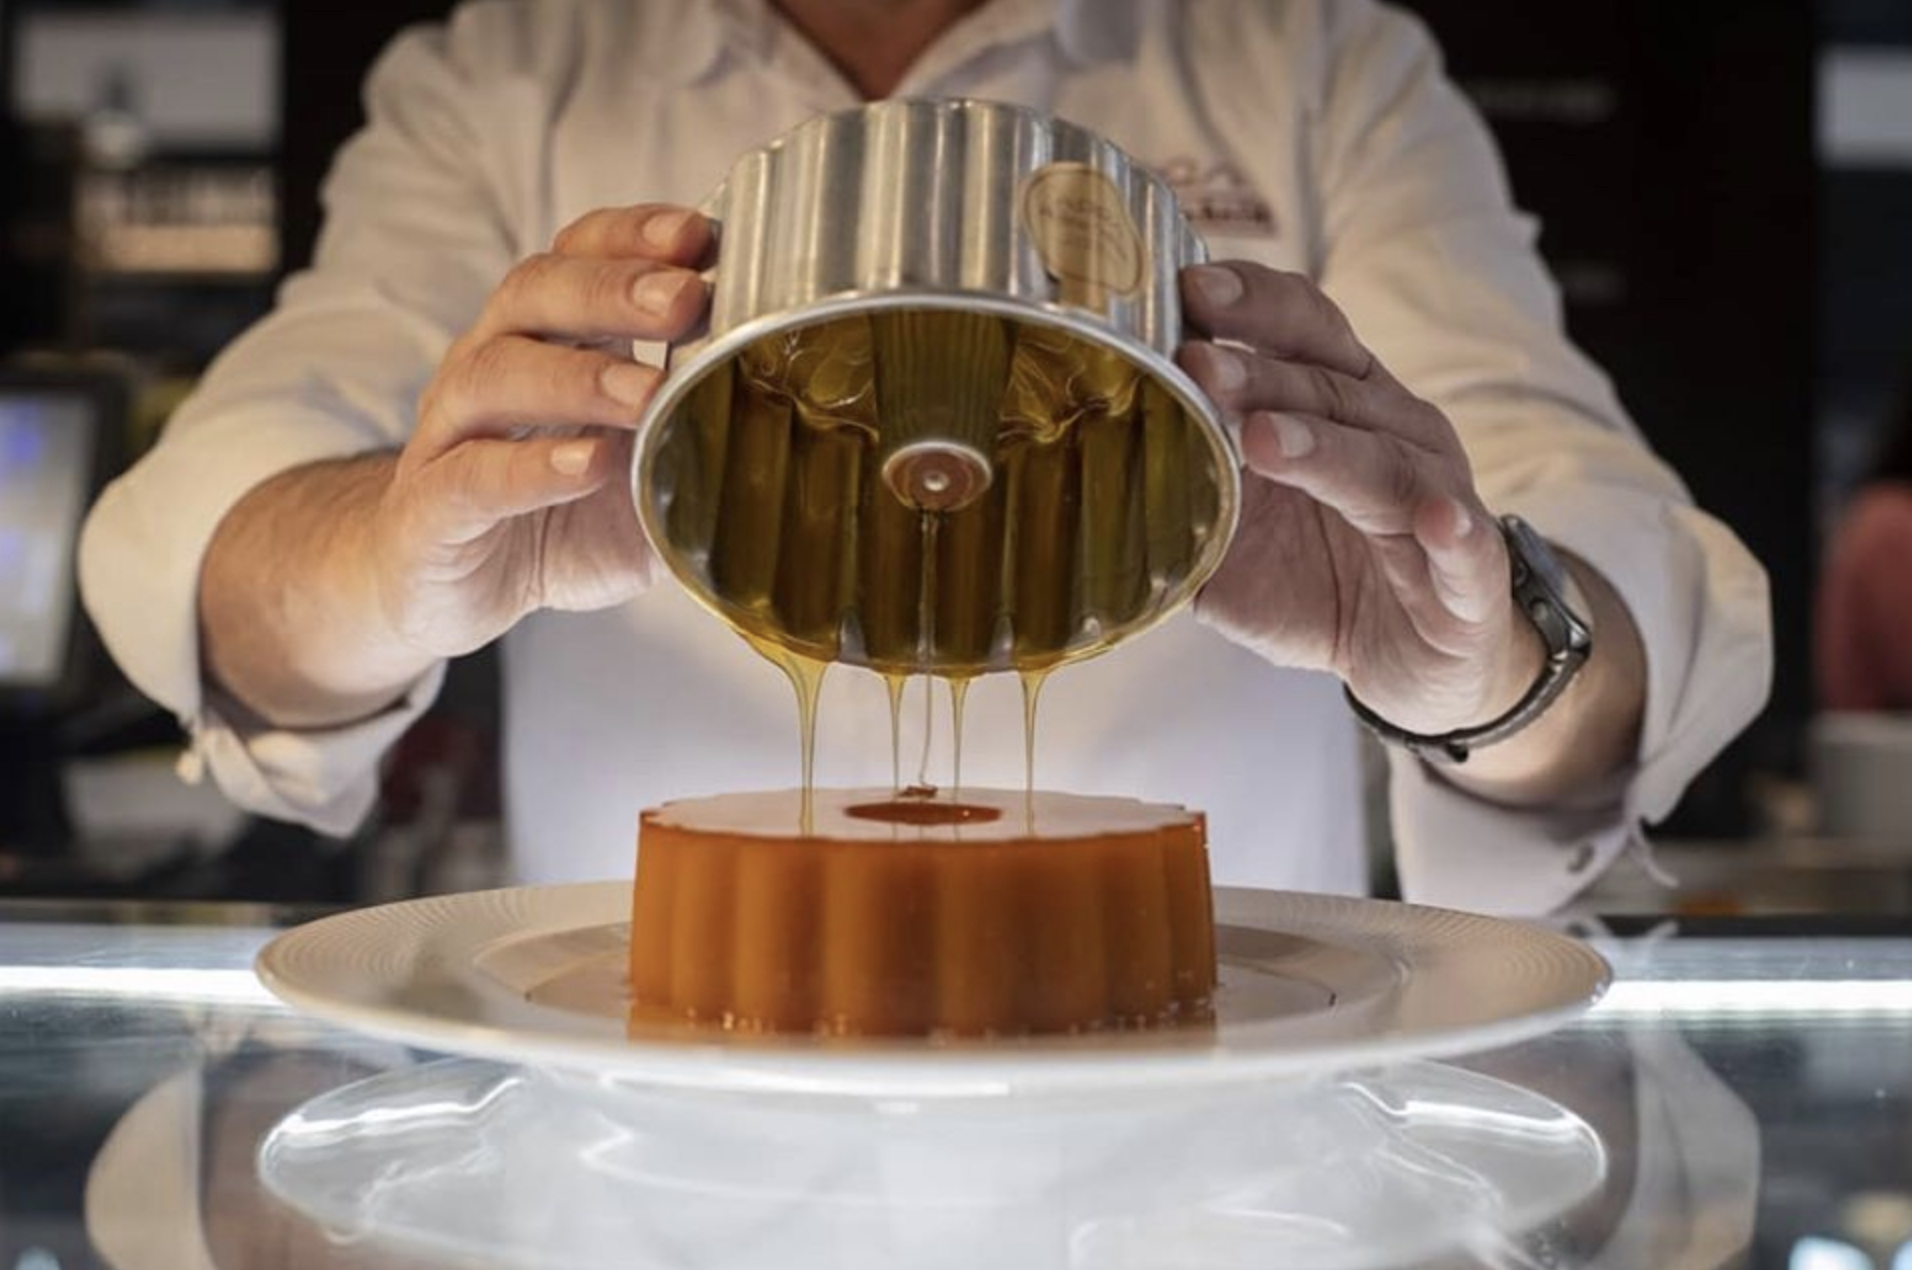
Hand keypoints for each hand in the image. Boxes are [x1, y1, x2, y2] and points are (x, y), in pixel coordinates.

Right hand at [372, 204, 709, 656]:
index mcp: (545, 340)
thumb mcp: (647, 477)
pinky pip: (473, 475)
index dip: (632, 236)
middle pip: (535, 293)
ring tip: (645, 393)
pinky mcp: (431, 508)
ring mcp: (451, 434)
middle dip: (614, 288)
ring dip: (580, 376)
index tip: (700, 236)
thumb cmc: (555, 519)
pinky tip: (587, 464)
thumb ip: (702, 440)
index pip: (577, 255)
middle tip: (685, 298)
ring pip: (497, 373)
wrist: (440, 587)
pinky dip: (532, 467)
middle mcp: (489, 366)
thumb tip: (807, 422)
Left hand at [1177, 261, 1541, 738]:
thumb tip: (1089, 461)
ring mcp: (1439, 498)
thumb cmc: (1319, 581)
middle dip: (1258, 371)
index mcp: (1341, 405)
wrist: (1410, 664)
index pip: (1303, 328)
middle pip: (1330, 386)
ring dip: (1322, 445)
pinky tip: (1436, 522)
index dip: (1251, 303)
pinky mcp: (1471, 575)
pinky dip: (1453, 533)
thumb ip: (1180, 495)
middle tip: (1196, 363)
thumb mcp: (1231, 539)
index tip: (1186, 287)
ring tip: (1261, 438)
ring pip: (1382, 461)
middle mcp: (1395, 432)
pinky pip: (1465, 547)